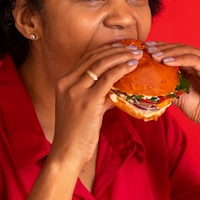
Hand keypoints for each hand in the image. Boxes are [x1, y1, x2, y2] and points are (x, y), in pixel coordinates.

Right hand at [49, 43, 143, 169]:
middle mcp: (67, 83)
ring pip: (101, 65)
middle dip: (115, 50)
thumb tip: (116, 88)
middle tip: (132, 47)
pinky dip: (121, 69)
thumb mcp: (83, 109)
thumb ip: (97, 96)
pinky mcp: (88, 101)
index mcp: (63, 82)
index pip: (86, 58)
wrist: (67, 153)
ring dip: (121, 56)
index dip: (105, 50)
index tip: (120, 46)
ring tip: (136, 54)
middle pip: (94, 58)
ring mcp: (76, 91)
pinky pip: (107, 79)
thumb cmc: (76, 134)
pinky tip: (132, 66)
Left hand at [146, 41, 199, 131]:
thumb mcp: (177, 93)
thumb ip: (166, 84)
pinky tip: (167, 62)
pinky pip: (194, 60)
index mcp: (194, 62)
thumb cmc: (199, 108)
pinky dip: (180, 59)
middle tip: (147, 49)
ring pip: (185, 51)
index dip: (160, 48)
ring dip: (169, 52)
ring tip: (154, 56)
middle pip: (179, 47)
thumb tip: (147, 80)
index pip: (175, 49)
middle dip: (162, 48)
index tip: (145, 49)